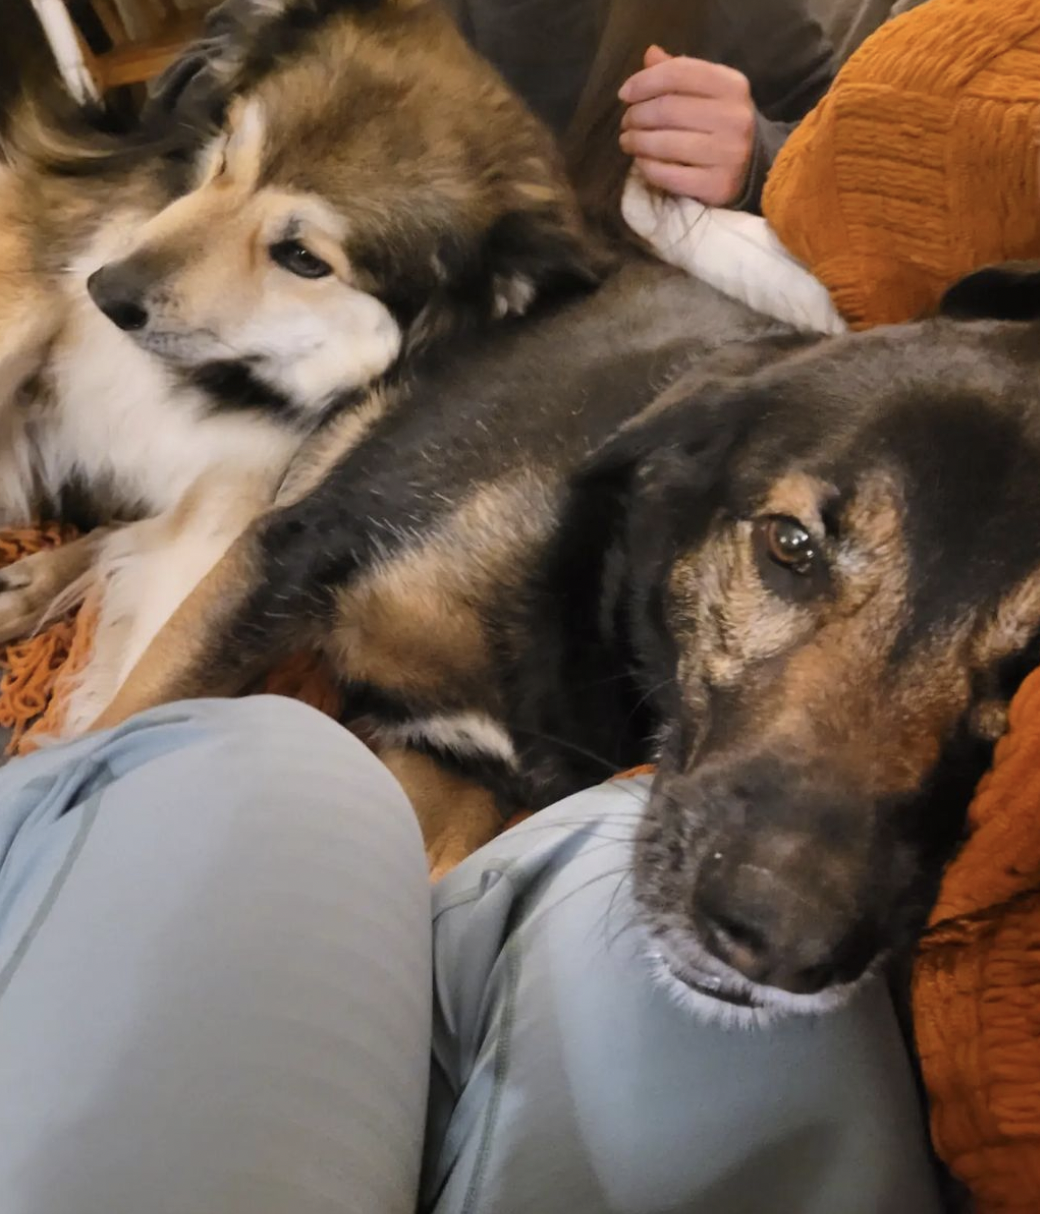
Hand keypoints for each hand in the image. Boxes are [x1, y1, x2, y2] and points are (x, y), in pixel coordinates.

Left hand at [618, 46, 755, 206]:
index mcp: (732, 85)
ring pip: (665, 144)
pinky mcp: (717, 185)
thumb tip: (650, 55)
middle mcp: (734, 118)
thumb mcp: (709, 92)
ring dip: (636, 141)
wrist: (755, 167)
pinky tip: (640, 162)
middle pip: (668, 109)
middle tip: (626, 122)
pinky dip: (647, 167)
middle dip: (636, 115)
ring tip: (627, 141)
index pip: (679, 73)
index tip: (624, 94)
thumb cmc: (722, 124)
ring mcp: (728, 154)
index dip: (644, 82)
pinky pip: (668, 175)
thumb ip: (680, 73)